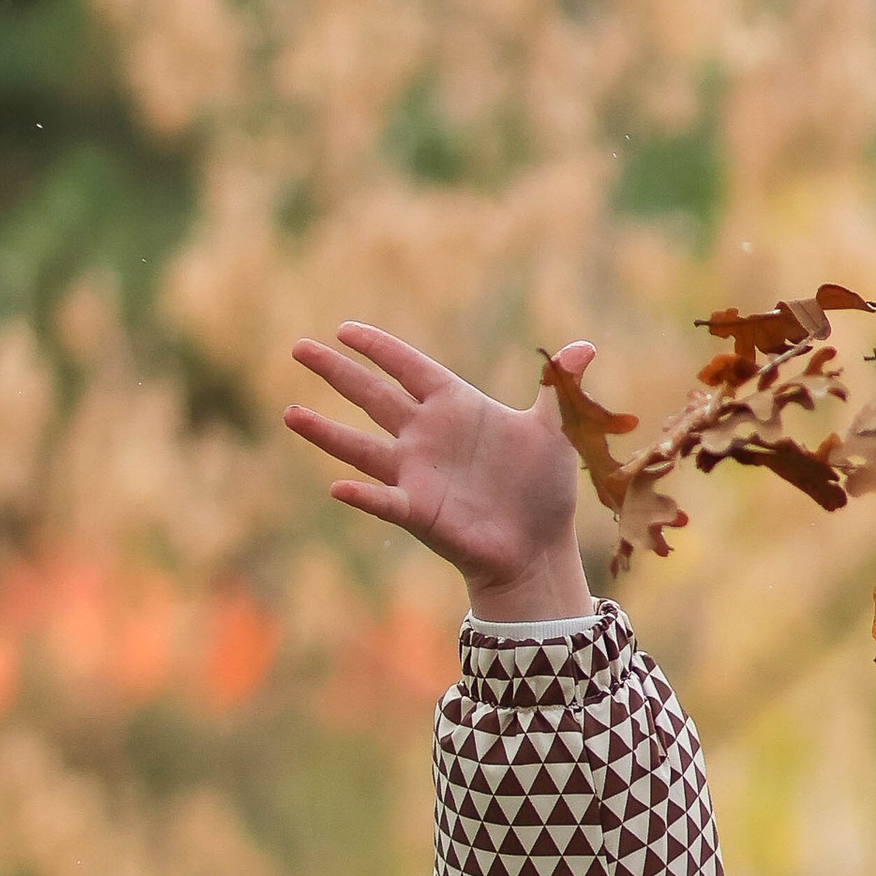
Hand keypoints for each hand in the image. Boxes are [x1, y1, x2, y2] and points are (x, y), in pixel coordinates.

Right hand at [284, 324, 595, 620]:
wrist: (538, 546)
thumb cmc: (542, 488)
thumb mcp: (555, 431)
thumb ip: (560, 386)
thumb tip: (585, 347)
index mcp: (455, 407)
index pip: (409, 368)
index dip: (379, 348)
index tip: (345, 329)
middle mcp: (426, 436)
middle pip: (373, 396)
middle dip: (337, 373)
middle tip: (298, 347)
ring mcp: (417, 474)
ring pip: (362, 446)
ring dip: (326, 432)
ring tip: (289, 412)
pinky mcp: (418, 511)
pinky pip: (384, 501)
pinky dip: (363, 495)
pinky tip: (337, 486)